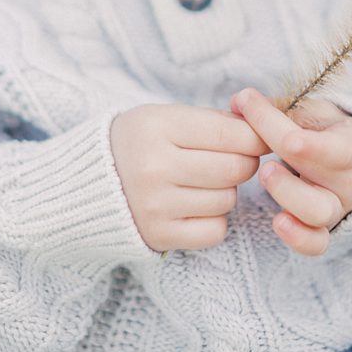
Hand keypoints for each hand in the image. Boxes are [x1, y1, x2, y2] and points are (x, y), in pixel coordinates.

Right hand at [110, 103, 268, 252]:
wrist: (89, 182)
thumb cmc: (140, 142)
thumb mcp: (166, 116)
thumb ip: (214, 120)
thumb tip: (262, 125)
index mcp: (157, 126)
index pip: (230, 133)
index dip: (255, 137)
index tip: (258, 138)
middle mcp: (154, 166)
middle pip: (235, 168)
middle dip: (245, 163)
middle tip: (235, 159)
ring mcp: (155, 205)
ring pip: (228, 199)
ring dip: (227, 190)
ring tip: (204, 181)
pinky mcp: (159, 235)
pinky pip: (216, 230)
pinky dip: (215, 219)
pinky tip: (196, 205)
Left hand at [230, 88, 351, 255]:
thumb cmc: (326, 132)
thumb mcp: (312, 111)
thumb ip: (277, 108)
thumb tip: (238, 101)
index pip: (338, 147)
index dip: (315, 146)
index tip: (288, 140)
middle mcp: (347, 179)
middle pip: (324, 177)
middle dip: (293, 164)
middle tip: (266, 159)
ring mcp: (336, 206)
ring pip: (319, 212)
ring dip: (289, 195)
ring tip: (266, 175)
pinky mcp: (322, 229)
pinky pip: (316, 243)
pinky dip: (298, 237)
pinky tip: (278, 222)